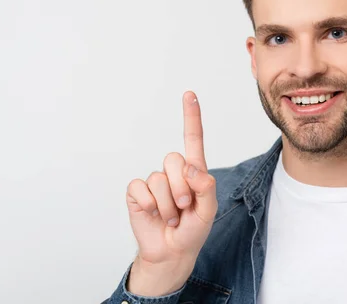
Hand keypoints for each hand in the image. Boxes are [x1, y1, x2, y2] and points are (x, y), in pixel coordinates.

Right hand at [125, 91, 217, 295]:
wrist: (172, 252)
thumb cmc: (193, 229)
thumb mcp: (208, 210)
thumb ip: (206, 187)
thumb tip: (191, 168)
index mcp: (194, 171)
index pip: (192, 139)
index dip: (191, 116)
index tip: (189, 94)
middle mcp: (173, 172)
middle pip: (175, 159)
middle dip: (182, 188)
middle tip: (184, 208)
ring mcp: (154, 181)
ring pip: (160, 178)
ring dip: (169, 204)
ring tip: (172, 216)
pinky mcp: (137, 192)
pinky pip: (142, 188)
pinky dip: (151, 205)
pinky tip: (155, 214)